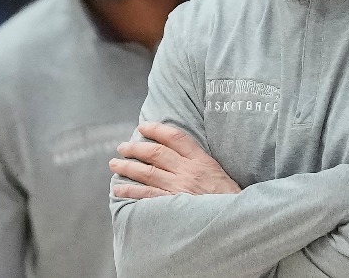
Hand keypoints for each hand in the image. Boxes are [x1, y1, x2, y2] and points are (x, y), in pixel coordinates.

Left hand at [110, 122, 240, 198]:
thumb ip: (199, 162)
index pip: (176, 137)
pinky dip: (130, 191)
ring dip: (127, 167)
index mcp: (201, 161)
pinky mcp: (172, 206)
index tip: (142, 127)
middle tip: (122, 147)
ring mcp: (178, 189)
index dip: (157, 129)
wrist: (235, 220)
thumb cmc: (228, 197)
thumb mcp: (218, 173)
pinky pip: (146, 196)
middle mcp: (188, 172)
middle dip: (135, 148)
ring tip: (114, 164)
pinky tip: (118, 189)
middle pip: (156, 153)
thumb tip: (178, 153)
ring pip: (147, 172)